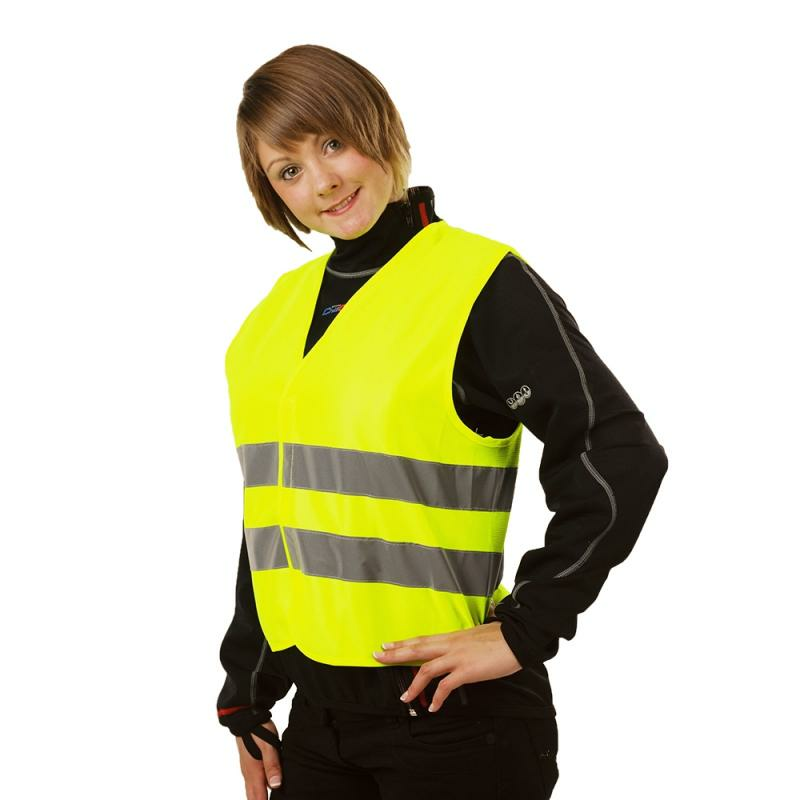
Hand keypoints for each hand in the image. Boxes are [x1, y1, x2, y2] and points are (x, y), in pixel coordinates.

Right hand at [235, 720, 282, 798]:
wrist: (246, 717)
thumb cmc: (258, 730)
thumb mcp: (269, 746)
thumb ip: (272, 765)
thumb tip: (276, 785)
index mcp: (254, 772)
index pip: (259, 798)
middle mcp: (249, 773)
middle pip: (253, 797)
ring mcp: (247, 769)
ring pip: (252, 790)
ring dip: (259, 797)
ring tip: (269, 799)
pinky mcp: (249, 764)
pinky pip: (252, 783)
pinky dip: (257, 790)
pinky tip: (265, 789)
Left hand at [373, 620, 521, 712]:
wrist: (517, 638)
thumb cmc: (500, 637)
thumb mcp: (475, 636)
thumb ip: (463, 642)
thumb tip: (458, 647)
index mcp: (452, 637)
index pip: (422, 639)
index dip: (403, 643)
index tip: (387, 644)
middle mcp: (450, 645)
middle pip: (416, 648)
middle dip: (395, 653)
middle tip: (377, 656)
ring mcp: (457, 657)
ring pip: (426, 668)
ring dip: (413, 684)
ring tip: (403, 697)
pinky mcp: (467, 670)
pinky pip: (446, 686)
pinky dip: (437, 698)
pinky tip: (433, 707)